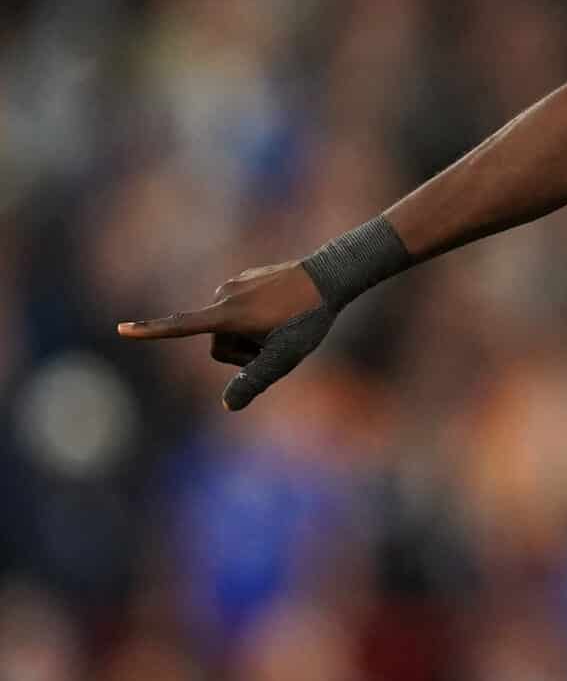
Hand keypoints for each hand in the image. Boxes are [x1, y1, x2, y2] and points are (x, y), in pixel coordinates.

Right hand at [118, 262, 333, 409]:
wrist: (330, 276)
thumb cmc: (307, 320)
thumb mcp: (286, 356)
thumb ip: (255, 381)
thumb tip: (228, 405)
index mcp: (228, 314)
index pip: (182, 326)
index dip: (151, 331)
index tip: (121, 330)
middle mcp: (223, 296)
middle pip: (218, 345)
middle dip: (241, 354)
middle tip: (275, 344)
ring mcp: (232, 286)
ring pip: (228, 329)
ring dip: (249, 337)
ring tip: (281, 326)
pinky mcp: (242, 280)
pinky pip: (239, 312)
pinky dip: (254, 320)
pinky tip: (282, 312)